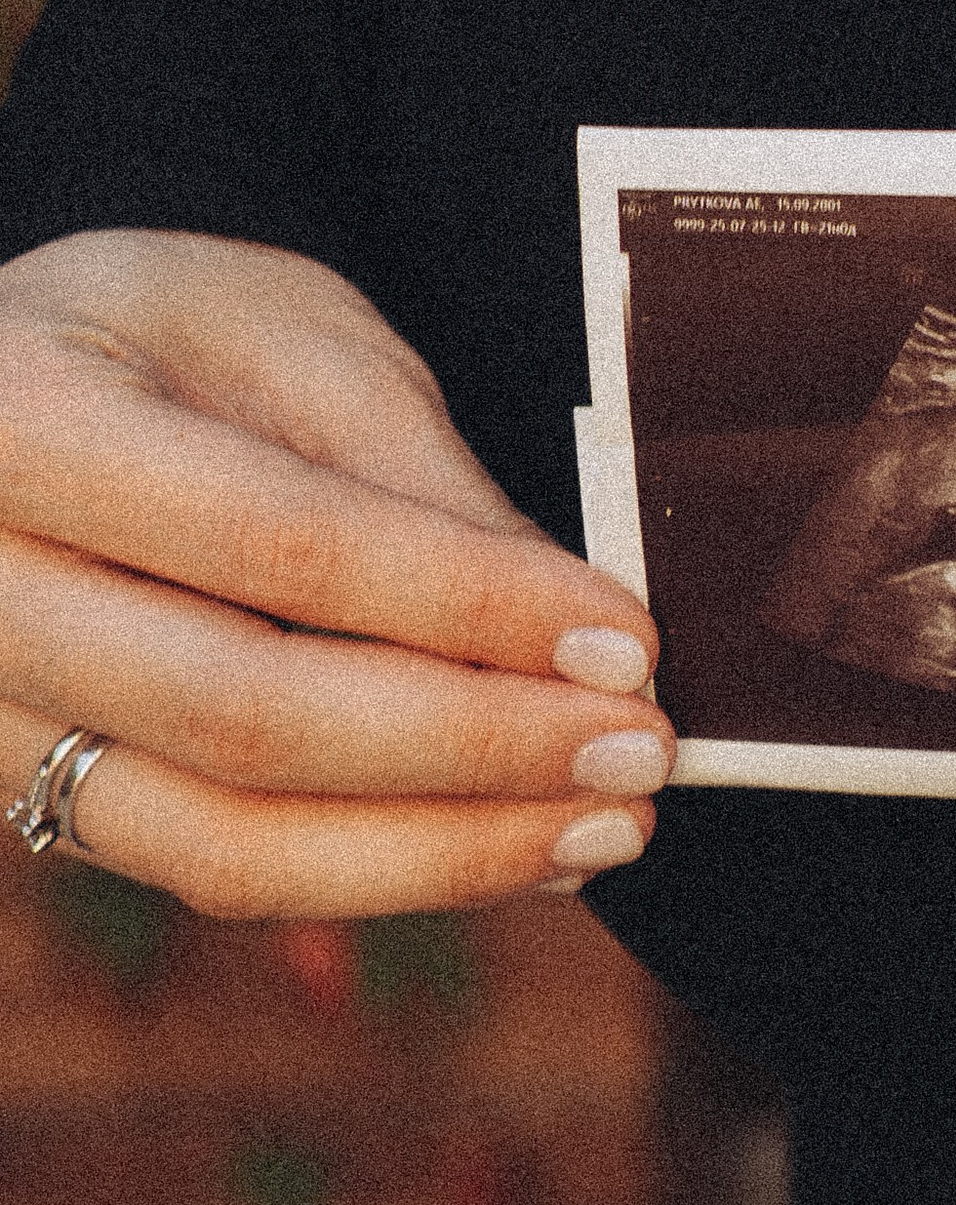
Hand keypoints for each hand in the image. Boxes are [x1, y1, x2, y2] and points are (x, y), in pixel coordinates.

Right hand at [0, 230, 671, 919]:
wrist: (16, 389)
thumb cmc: (169, 334)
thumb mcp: (290, 340)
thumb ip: (417, 484)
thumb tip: (584, 641)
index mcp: (17, 422)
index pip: (276, 541)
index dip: (466, 602)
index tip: (627, 638)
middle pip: (242, 714)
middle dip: (473, 748)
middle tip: (643, 747)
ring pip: (222, 840)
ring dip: (441, 851)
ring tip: (606, 825)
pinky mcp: (33, 798)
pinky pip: (214, 868)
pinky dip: (380, 870)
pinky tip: (515, 845)